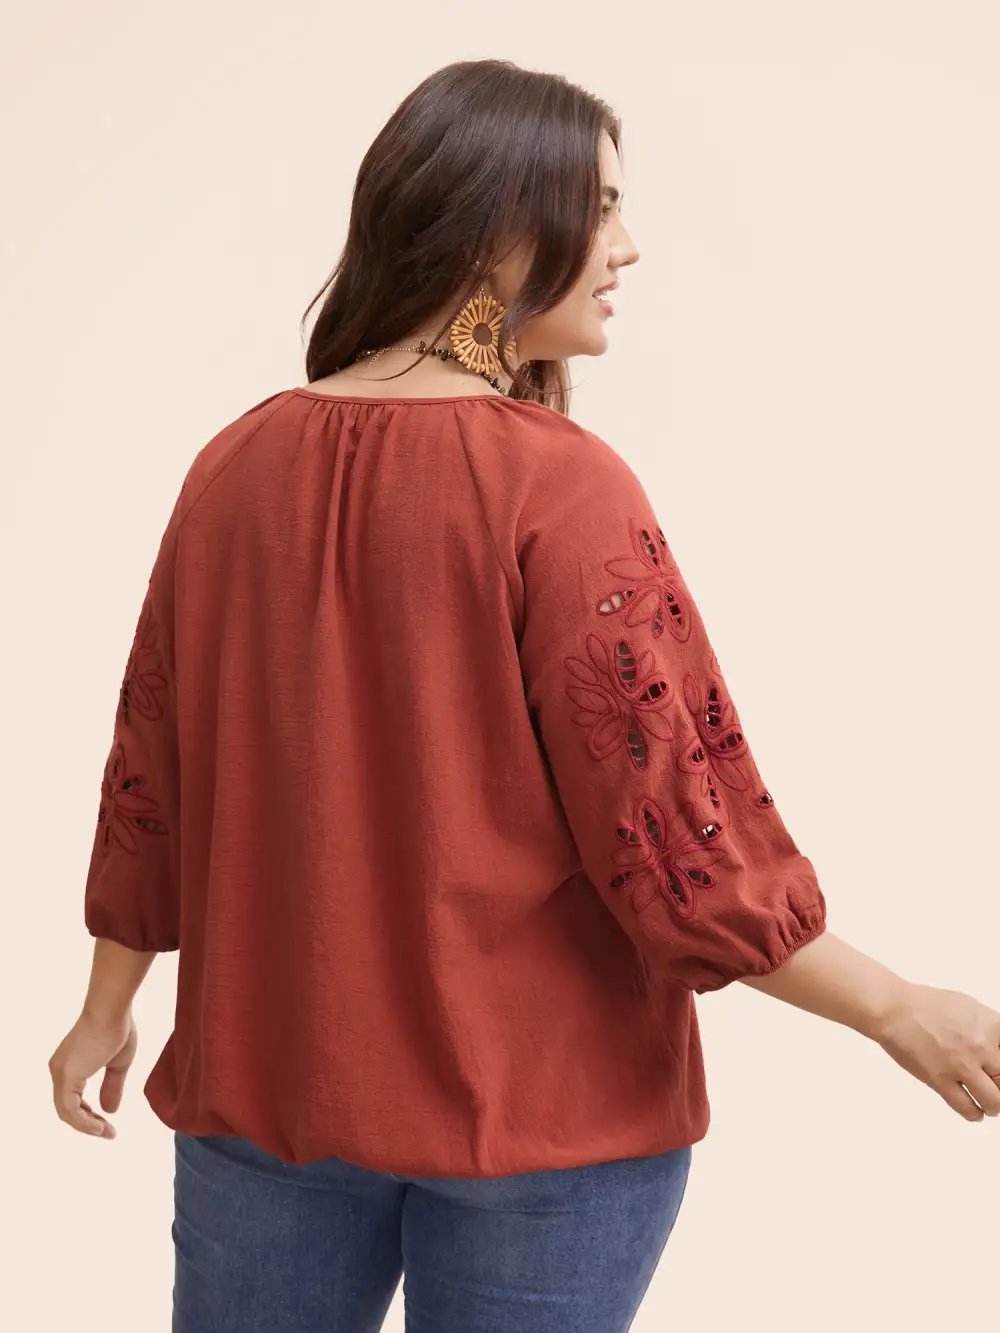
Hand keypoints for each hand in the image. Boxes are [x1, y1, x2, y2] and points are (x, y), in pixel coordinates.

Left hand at [48, 1009, 136, 1138]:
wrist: (112, 1009)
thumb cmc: (117, 1028)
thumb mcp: (117, 1064)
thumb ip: (111, 1086)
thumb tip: (109, 1111)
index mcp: (69, 1066)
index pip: (72, 1100)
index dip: (88, 1115)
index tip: (107, 1124)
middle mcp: (59, 1070)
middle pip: (67, 1109)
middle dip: (88, 1124)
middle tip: (108, 1133)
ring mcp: (60, 1073)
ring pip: (66, 1112)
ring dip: (87, 1126)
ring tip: (107, 1133)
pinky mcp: (66, 1076)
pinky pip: (70, 1109)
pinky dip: (84, 1122)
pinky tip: (100, 1126)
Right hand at [874, 982, 999, 1121]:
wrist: (894, 1009)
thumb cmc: (925, 1004)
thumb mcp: (968, 1007)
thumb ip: (988, 1028)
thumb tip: (997, 1046)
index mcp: (990, 1025)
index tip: (999, 1070)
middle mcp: (981, 1046)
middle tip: (996, 1088)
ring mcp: (962, 1065)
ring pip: (993, 1101)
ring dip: (993, 1105)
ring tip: (990, 1105)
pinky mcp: (941, 1080)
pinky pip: (966, 1107)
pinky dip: (974, 1113)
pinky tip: (974, 1112)